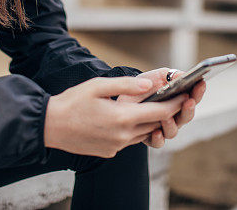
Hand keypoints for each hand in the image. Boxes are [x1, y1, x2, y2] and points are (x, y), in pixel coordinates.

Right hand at [44, 76, 187, 157]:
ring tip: (158, 107)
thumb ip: (126, 85)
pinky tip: (132, 118)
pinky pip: (131, 140)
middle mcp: (123, 135)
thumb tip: (150, 84)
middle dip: (168, 112)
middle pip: (155, 124)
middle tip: (178, 99)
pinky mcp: (110, 151)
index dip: (175, 104)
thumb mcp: (98, 86)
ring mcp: (116, 146)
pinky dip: (137, 129)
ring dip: (152, 121)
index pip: (159, 112)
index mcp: (122, 117)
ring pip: (144, 133)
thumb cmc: (72, 102)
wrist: (49, 127)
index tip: (187, 95)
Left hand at [116, 67, 206, 148]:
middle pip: (187, 116)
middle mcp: (175, 116)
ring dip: (172, 124)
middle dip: (189, 108)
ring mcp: (164, 128)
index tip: (200, 83)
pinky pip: (158, 142)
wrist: (124, 98)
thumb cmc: (144, 87)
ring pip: (173, 131)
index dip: (198, 91)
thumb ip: (169, 75)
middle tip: (189, 101)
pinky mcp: (151, 138)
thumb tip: (182, 75)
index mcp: (179, 100)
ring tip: (167, 117)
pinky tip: (156, 132)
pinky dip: (158, 138)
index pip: (193, 97)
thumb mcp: (155, 77)